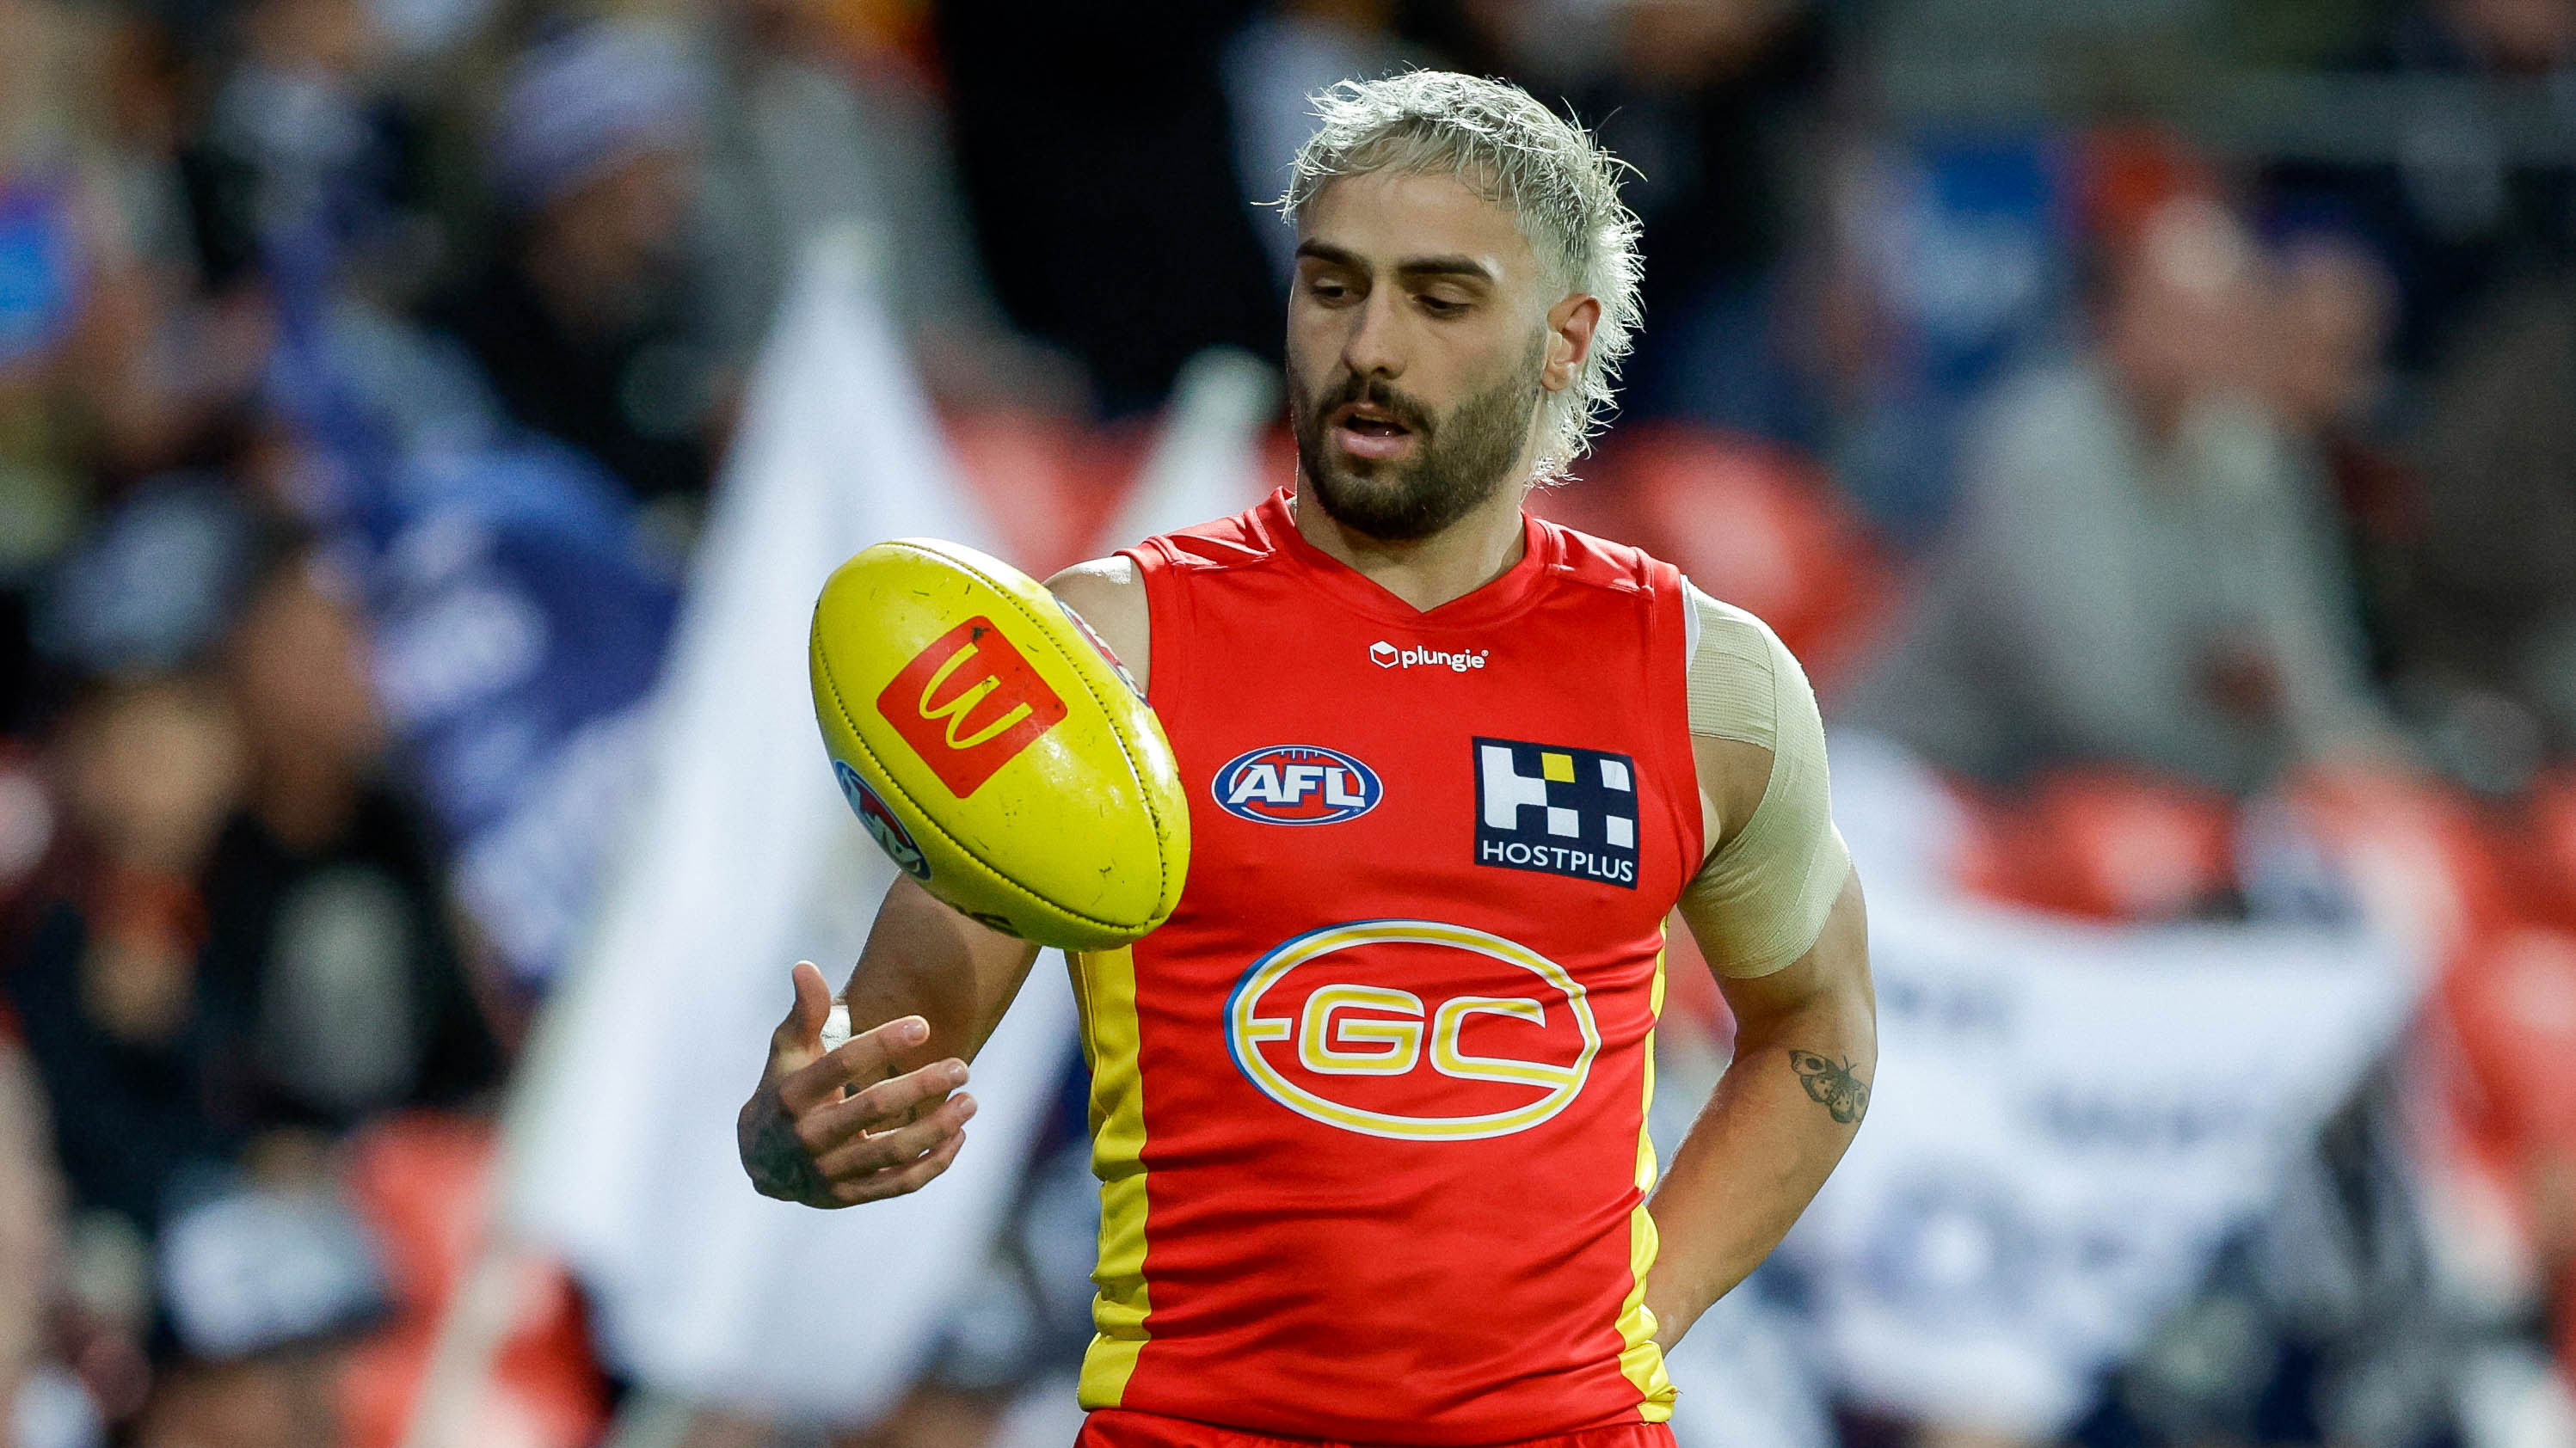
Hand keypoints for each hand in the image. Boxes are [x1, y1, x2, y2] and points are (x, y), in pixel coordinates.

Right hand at [736, 962, 975, 1207]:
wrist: (760, 1158)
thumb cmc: (784, 1087)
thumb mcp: (787, 1050)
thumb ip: (806, 1011)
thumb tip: (806, 965)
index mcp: (792, 1095)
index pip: (841, 1065)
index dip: (882, 1043)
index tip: (923, 1025)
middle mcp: (808, 1137)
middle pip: (873, 1108)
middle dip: (921, 1086)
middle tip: (962, 1067)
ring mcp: (828, 1172)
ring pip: (892, 1152)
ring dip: (937, 1127)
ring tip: (970, 1101)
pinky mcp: (848, 1196)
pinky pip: (898, 1183)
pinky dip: (933, 1163)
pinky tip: (958, 1135)